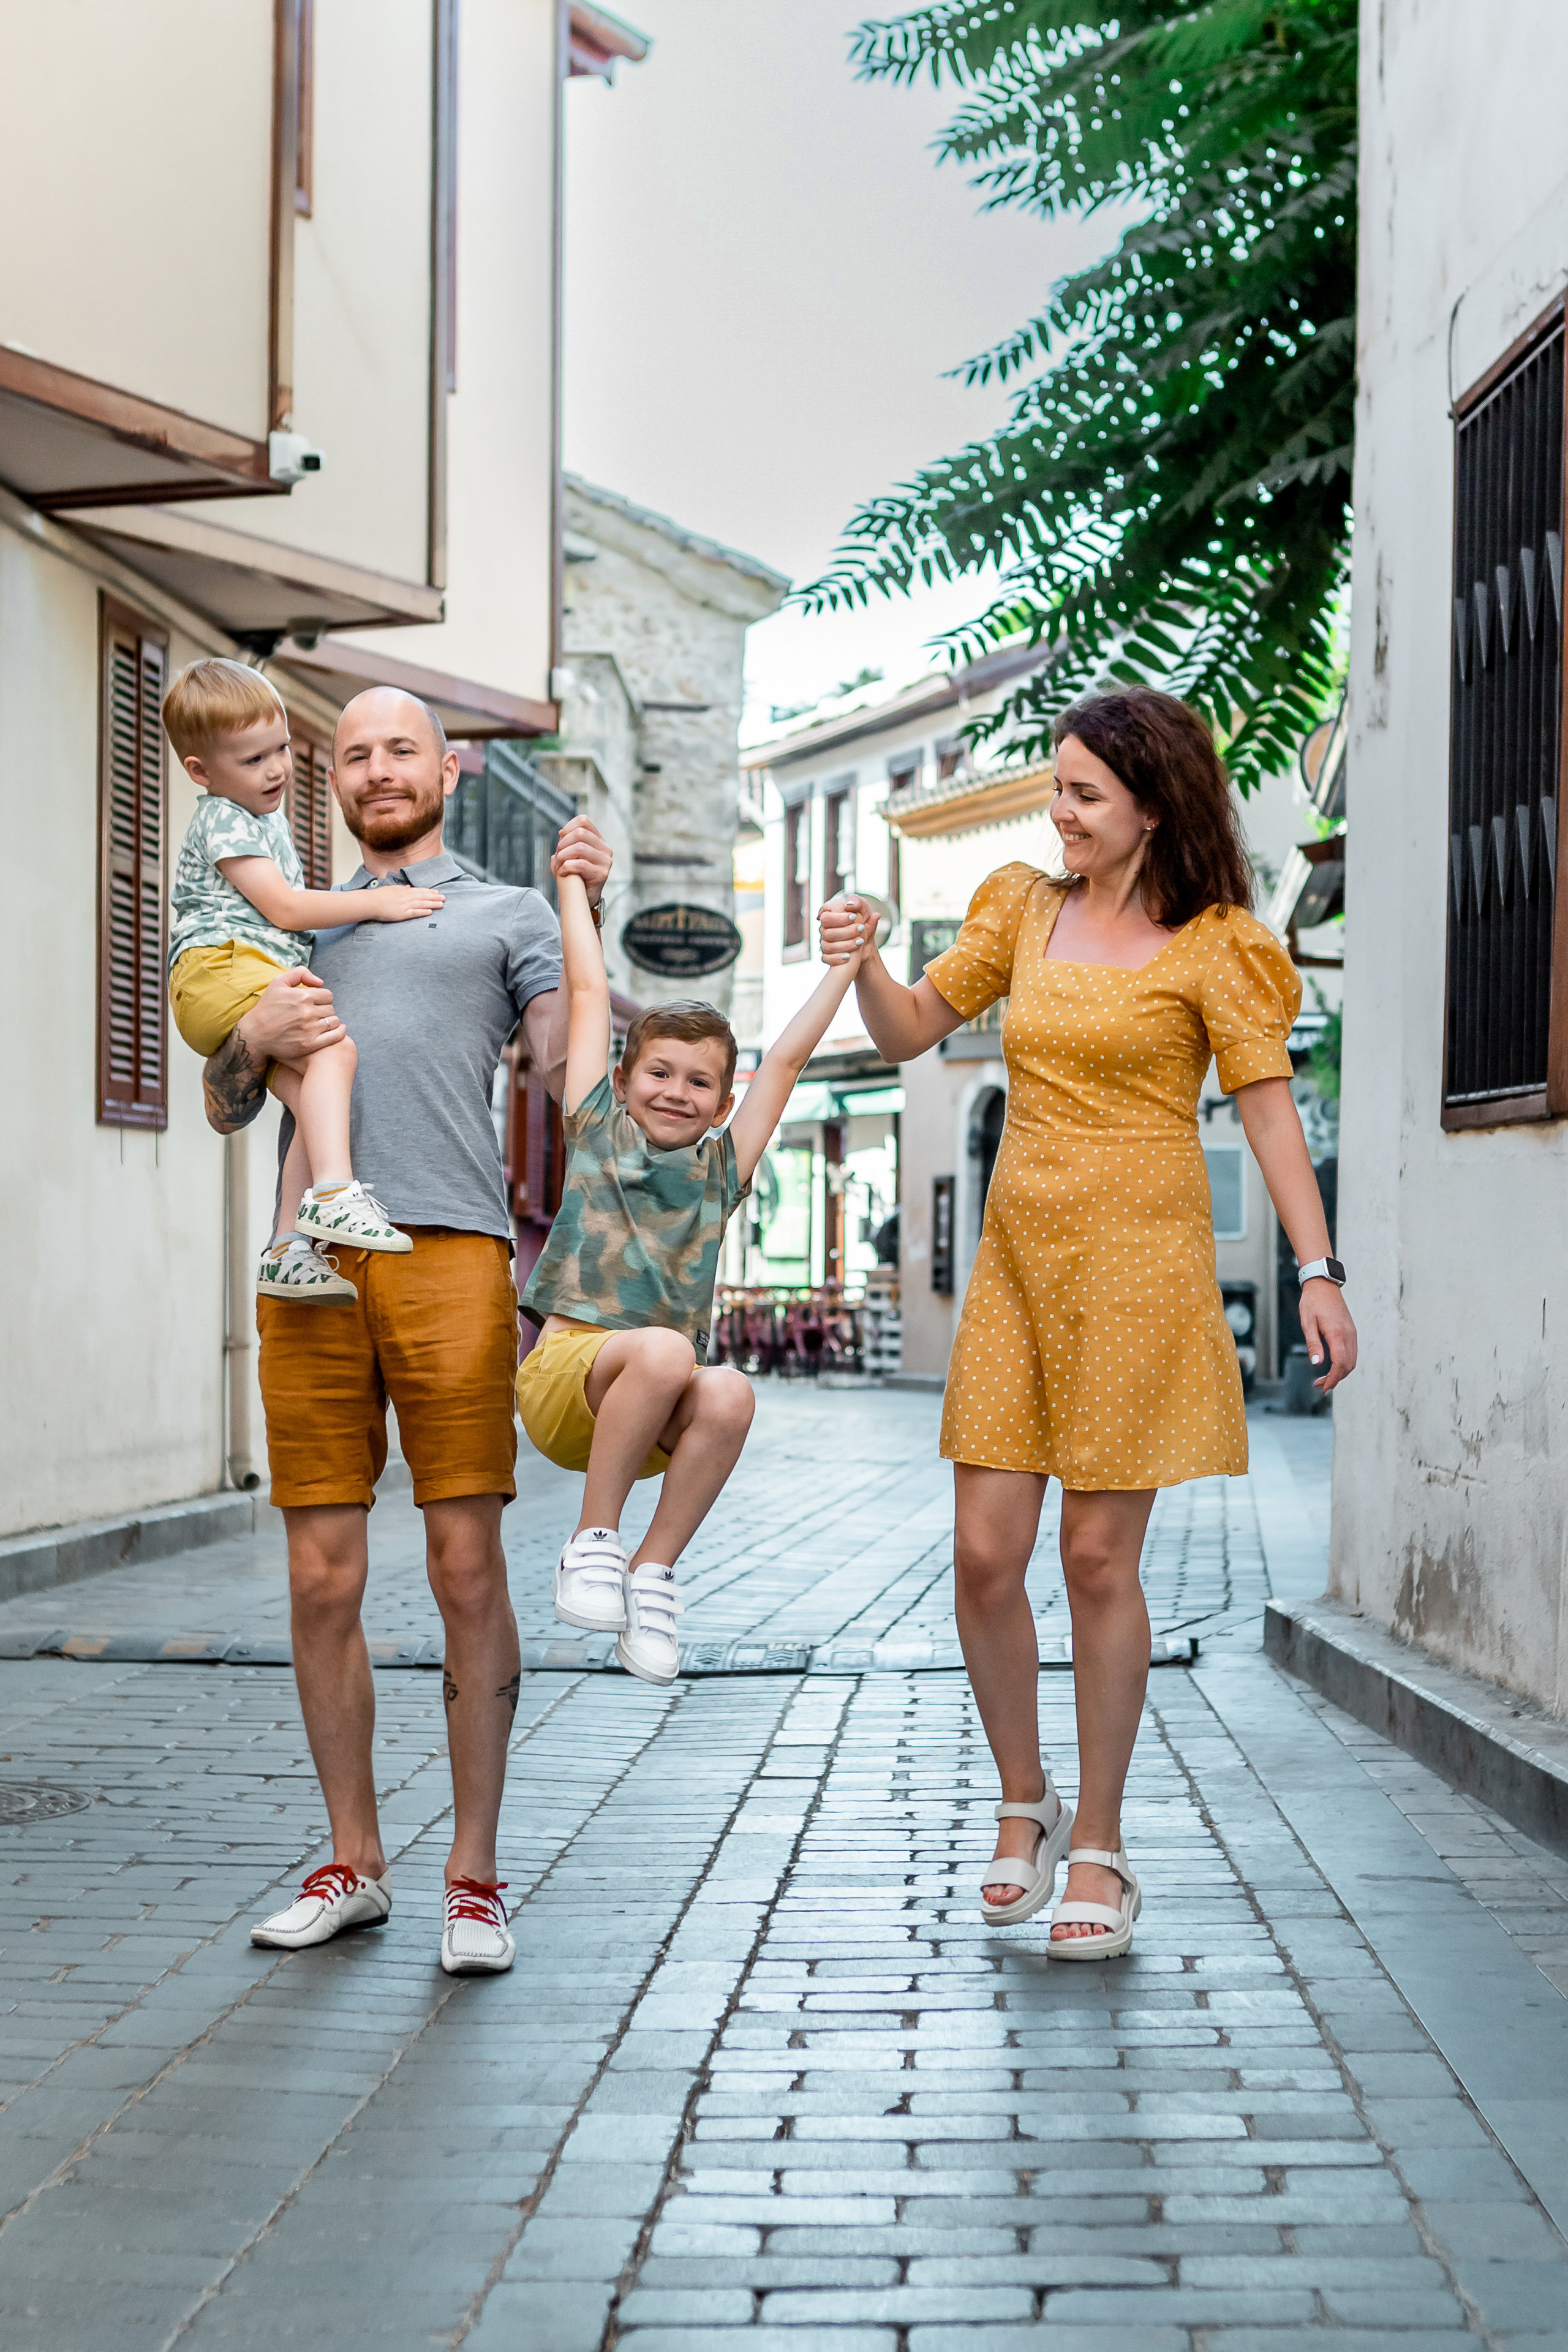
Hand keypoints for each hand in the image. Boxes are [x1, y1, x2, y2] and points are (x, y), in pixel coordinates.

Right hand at [235, 966, 345, 1062]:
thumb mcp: (278, 982)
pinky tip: (337, 1030)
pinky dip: (339, 1032)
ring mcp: (310, 1030)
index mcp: (302, 996)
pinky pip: (335, 1036)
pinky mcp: (310, 1044)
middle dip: (324, 1010)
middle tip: (315, 1014)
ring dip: (330, 1021)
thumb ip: (300, 973)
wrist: (255, 1034)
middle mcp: (308, 1013)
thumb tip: (320, 982)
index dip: (322, 998)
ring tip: (321, 1022)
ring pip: (334, 1022)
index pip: (328, 995)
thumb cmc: (267, 1007)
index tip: (315, 1003)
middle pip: (331, 1008)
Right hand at [361, 885, 445, 921]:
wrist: (370, 902)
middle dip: (434, 897)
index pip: (419, 891)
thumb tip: (408, 887)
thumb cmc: (378, 896)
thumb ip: (401, 888)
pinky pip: (414, 912)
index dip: (429, 891)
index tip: (437, 892)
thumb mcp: (391, 889)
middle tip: (444, 898)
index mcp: (403, 891)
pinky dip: (422, 912)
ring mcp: (404, 905)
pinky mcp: (401, 913)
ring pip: (421, 904)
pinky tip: (430, 912)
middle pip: (423, 896)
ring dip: (432, 904)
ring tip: (441, 905)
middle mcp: (406, 897)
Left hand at [552, 815, 611, 904]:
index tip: (560, 839)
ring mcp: (605, 861)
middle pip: (580, 833)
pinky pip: (580, 864)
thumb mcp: (569, 857)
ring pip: (580, 848)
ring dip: (563, 856)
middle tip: (558, 856)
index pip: (583, 821)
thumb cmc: (574, 876)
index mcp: (598, 840)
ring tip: (558, 865)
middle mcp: (605, 849)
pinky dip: (566, 867)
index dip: (568, 827)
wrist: (582, 899)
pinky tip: (562, 873)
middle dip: (563, 844)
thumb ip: (566, 843)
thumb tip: (561, 833)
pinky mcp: (602, 874)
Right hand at [818, 893, 871, 966]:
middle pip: (826, 932)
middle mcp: (825, 929)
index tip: (854, 917)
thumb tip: (850, 904)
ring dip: (844, 944)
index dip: (839, 918)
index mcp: (830, 916)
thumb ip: (858, 903)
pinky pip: (826, 958)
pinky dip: (837, 958)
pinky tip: (849, 956)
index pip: (826, 916)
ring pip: (827, 946)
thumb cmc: (863, 921)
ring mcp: (825, 942)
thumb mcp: (864, 910)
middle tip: (861, 928)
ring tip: (860, 941)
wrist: (866, 943)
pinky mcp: (827, 955)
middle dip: (845, 931)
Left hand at [1300, 1278, 1356, 1392]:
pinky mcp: (1351, 1331)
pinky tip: (1332, 1366)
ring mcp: (1352, 1333)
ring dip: (1340, 1372)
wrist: (1323, 1285)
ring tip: (1324, 1378)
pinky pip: (1352, 1352)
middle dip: (1335, 1379)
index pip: (1340, 1364)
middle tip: (1319, 1385)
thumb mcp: (1307, 1323)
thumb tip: (1317, 1364)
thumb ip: (1313, 1344)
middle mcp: (1348, 1335)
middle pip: (1348, 1365)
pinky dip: (1344, 1363)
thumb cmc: (1312, 1302)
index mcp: (1337, 1334)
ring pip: (1352, 1360)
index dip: (1333, 1379)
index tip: (1324, 1388)